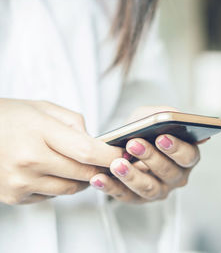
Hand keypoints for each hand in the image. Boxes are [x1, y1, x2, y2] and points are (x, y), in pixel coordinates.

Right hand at [0, 99, 122, 204]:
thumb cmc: (9, 116)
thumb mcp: (43, 108)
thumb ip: (74, 123)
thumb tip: (96, 142)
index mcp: (39, 133)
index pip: (87, 152)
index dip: (110, 155)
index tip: (124, 154)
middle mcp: (29, 162)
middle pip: (83, 174)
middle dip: (101, 168)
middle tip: (108, 161)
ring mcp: (20, 182)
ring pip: (70, 189)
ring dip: (82, 179)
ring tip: (79, 164)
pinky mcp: (14, 197)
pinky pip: (51, 196)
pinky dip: (59, 185)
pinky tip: (52, 170)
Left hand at [89, 107, 202, 202]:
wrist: (126, 144)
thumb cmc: (144, 130)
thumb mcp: (152, 116)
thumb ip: (162, 114)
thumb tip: (169, 116)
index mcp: (187, 157)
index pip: (188, 156)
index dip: (176, 148)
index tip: (161, 137)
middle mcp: (176, 177)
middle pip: (168, 172)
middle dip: (150, 157)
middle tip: (133, 144)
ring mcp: (158, 190)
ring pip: (148, 188)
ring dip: (132, 176)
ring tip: (117, 164)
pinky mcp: (137, 198)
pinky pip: (125, 196)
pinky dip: (111, 187)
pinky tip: (99, 178)